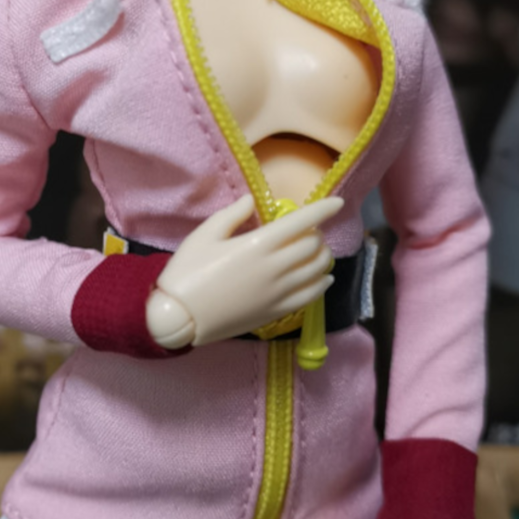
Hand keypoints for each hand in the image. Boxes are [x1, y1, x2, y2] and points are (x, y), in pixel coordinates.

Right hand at [147, 194, 341, 346]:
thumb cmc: (187, 272)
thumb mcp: (203, 235)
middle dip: (317, 233)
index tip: (338, 202)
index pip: (302, 222)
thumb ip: (231, 215)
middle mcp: (275, 267)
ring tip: (317, 251)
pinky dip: (322, 283)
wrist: (180, 318)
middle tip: (309, 230)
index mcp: (258, 244)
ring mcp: (278, 292)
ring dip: (322, 256)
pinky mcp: (277, 312)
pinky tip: (323, 278)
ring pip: (317, 270)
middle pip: (313, 245)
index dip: (324, 209)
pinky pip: (311, 296)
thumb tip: (252, 200)